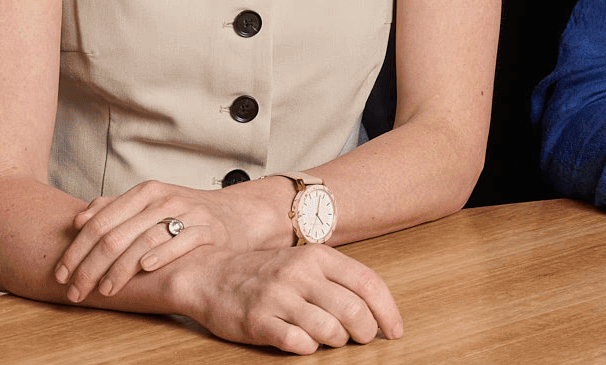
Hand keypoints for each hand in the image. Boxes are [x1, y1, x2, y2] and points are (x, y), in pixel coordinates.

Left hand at [55, 177, 287, 301]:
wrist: (235, 215)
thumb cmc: (184, 214)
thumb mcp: (150, 204)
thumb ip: (114, 209)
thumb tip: (79, 218)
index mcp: (145, 191)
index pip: (99, 222)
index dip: (76, 250)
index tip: (61, 274)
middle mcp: (164, 199)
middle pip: (115, 236)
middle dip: (89, 267)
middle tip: (74, 291)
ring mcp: (187, 213)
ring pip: (142, 241)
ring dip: (119, 270)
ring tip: (104, 291)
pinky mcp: (207, 229)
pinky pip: (179, 242)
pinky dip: (160, 255)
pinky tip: (144, 269)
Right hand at [172, 244, 402, 354]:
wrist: (209, 275)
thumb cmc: (265, 272)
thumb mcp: (304, 263)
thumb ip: (337, 279)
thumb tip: (377, 308)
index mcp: (319, 257)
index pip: (368, 284)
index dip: (388, 311)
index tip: (395, 331)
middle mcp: (300, 274)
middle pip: (353, 311)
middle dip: (365, 332)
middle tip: (360, 338)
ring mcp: (279, 297)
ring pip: (329, 330)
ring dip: (337, 341)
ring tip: (331, 338)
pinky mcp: (258, 321)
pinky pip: (298, 343)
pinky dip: (309, 348)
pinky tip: (304, 342)